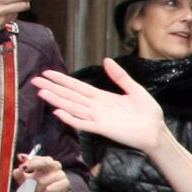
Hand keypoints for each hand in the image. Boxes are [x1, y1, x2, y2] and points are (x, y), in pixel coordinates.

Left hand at [16, 152, 70, 191]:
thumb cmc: (40, 188)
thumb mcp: (27, 181)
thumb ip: (19, 175)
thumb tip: (16, 170)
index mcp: (44, 162)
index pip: (37, 158)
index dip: (28, 162)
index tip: (21, 168)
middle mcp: (54, 165)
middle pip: (45, 161)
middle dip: (32, 165)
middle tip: (23, 171)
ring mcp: (60, 174)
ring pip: (44, 180)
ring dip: (37, 190)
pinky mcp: (65, 183)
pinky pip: (51, 189)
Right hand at [37, 60, 168, 155]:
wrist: (156, 131)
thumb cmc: (148, 113)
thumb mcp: (134, 89)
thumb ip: (120, 76)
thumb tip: (106, 60)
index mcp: (102, 98)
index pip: (77, 87)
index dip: (62, 80)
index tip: (48, 73)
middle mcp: (96, 107)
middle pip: (70, 95)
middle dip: (53, 88)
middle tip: (35, 80)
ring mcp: (97, 118)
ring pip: (72, 107)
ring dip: (57, 100)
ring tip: (41, 92)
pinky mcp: (102, 129)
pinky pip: (82, 123)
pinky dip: (70, 118)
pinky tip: (58, 112)